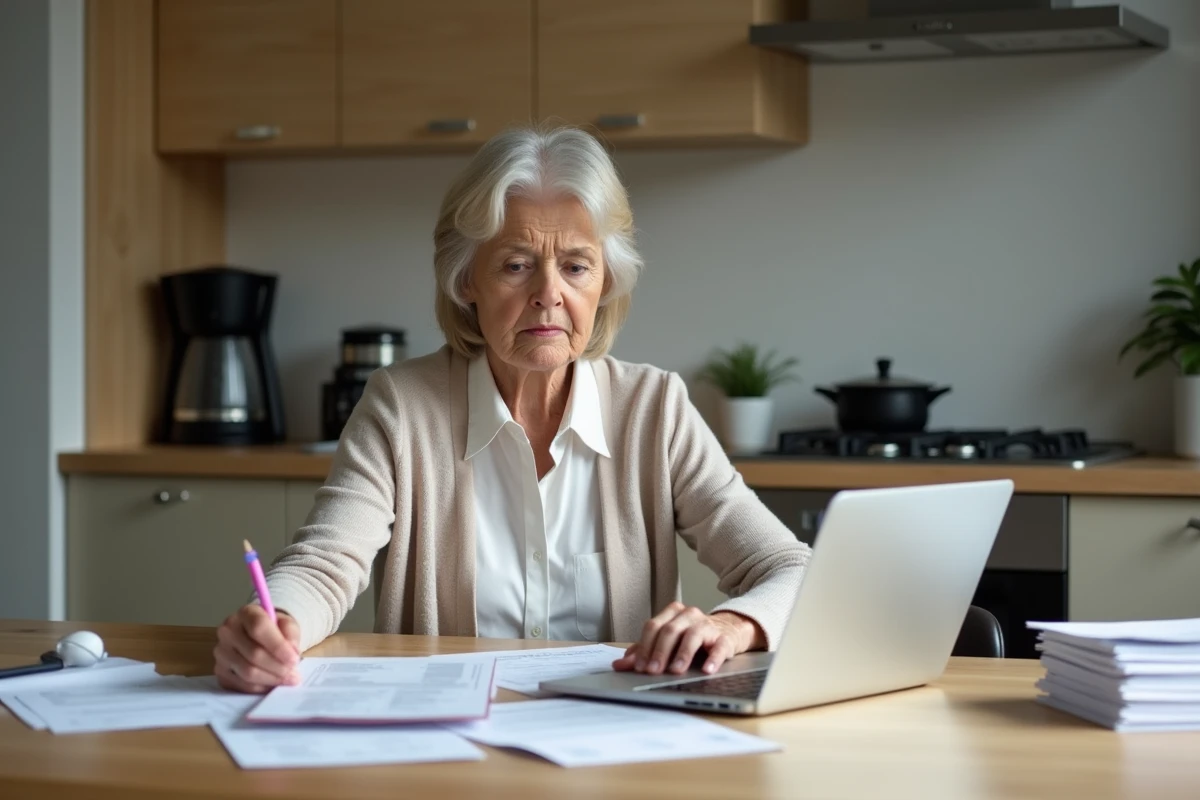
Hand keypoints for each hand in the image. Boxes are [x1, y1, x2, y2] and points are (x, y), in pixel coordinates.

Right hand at [213, 605, 302, 692]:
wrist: (258, 635)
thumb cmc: (274, 629)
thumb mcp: (287, 624)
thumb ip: (291, 634)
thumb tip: (291, 653)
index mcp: (246, 613)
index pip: (258, 628)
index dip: (278, 646)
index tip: (294, 659)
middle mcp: (228, 630)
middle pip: (253, 653)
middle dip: (278, 667)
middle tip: (294, 675)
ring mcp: (221, 651)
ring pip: (247, 672)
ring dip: (271, 679)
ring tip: (287, 680)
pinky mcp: (220, 670)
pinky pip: (240, 684)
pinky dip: (260, 687)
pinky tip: (272, 684)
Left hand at [612, 602, 764, 675]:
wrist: (727, 632)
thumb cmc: (691, 638)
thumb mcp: (667, 643)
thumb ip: (644, 652)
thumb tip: (619, 665)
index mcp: (671, 614)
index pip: (653, 627)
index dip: (644, 647)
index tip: (639, 667)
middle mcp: (688, 615)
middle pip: (670, 630)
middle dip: (659, 652)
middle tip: (653, 671)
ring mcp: (707, 625)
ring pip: (692, 635)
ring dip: (683, 654)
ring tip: (676, 670)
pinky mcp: (724, 637)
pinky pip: (719, 646)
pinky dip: (713, 658)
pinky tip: (707, 670)